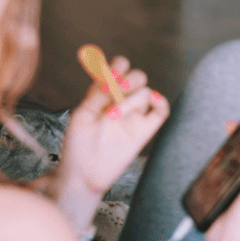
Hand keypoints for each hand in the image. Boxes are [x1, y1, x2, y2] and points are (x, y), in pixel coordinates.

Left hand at [59, 56, 169, 193]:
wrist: (84, 175)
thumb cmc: (78, 146)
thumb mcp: (81, 116)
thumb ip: (97, 96)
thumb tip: (113, 79)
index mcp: (103, 95)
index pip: (118, 68)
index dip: (118, 65)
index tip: (110, 74)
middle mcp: (121, 102)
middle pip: (137, 76)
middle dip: (129, 78)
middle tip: (116, 90)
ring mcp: (134, 116)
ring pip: (147, 91)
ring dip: (134, 96)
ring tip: (115, 114)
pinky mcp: (145, 131)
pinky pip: (161, 111)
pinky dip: (160, 101)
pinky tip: (149, 103)